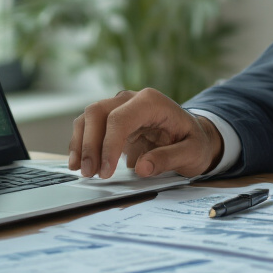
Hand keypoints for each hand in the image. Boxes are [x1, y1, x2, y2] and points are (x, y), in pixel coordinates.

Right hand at [68, 88, 224, 179]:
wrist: (193, 135)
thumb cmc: (193, 142)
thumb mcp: (192, 153)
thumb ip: (169, 159)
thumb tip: (141, 168)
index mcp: (152, 102)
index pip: (120, 119)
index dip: (108, 145)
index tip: (106, 172)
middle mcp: (131, 98)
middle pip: (97, 113)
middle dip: (89, 145)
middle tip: (91, 174)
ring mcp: (119, 106)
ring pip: (88, 117)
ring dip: (81, 144)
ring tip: (83, 171)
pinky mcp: (111, 118)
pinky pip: (89, 126)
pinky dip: (81, 143)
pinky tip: (79, 163)